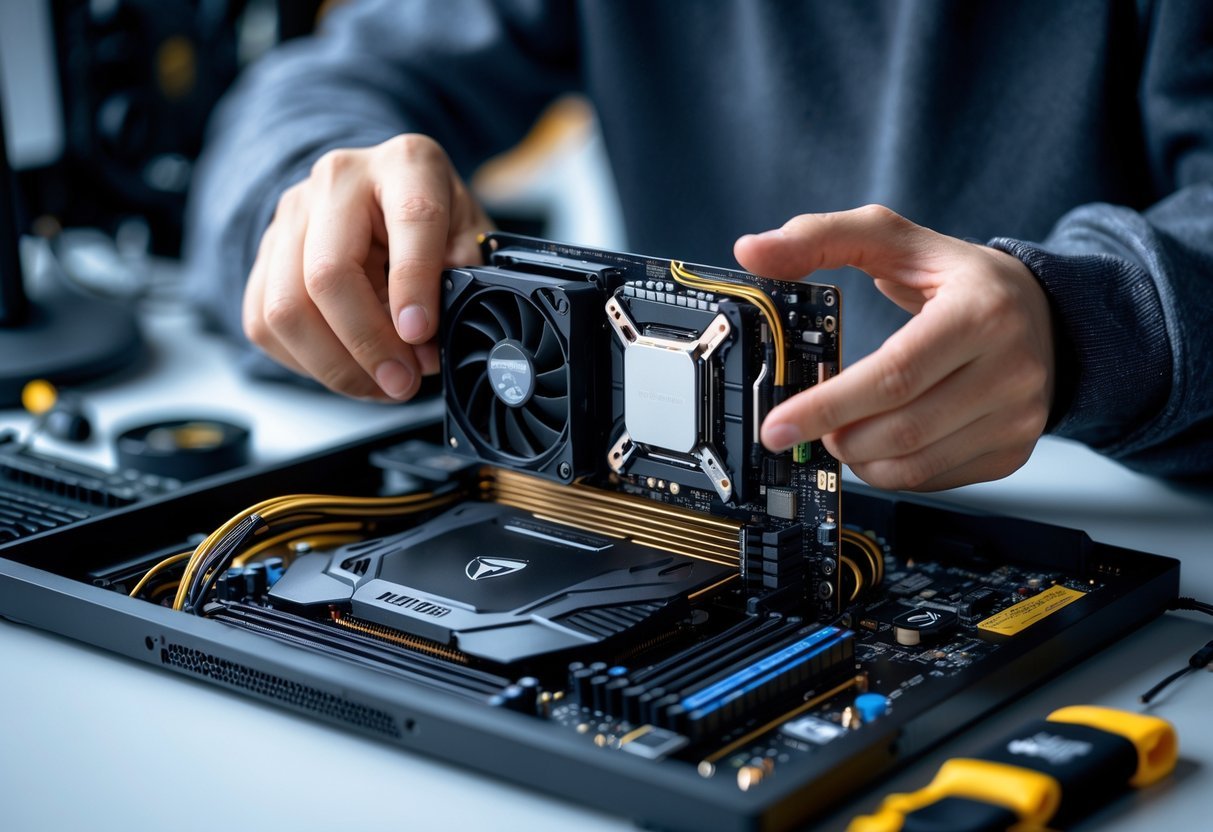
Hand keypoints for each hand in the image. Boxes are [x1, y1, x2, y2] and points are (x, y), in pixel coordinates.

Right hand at [243, 134, 492, 399]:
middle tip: (403, 381)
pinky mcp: (264, 255)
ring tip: (379, 385)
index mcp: (406, 163)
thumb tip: (435, 337)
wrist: (385, 199)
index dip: (414, 284)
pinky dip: (307, 363)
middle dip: (368, 344)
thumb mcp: (470, 237)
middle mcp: (339, 179)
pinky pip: (264, 324)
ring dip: (335, 365)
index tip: (421, 335)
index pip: (410, 219)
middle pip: (328, 274)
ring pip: (286, 308)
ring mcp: (291, 215)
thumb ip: (464, 278)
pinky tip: (348, 370)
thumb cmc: (436, 222)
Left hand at [737, 205, 1054, 490]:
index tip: (779, 424)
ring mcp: (1016, 417)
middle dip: (837, 435)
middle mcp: (1010, 370)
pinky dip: (891, 471)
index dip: (828, 406)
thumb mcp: (895, 240)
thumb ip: (821, 238)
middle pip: (901, 429)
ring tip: (840, 433)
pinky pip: (935, 479)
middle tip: (805, 424)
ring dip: (858, 459)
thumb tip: (754, 250)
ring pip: (915, 465)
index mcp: (980, 313)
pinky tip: (878, 445)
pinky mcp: (1011, 452)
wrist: (1047, 314)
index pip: (893, 375)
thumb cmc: (962, 280)